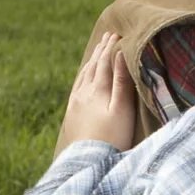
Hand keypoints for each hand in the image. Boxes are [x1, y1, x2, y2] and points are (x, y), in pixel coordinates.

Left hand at [58, 30, 139, 151]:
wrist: (88, 160)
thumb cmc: (112, 136)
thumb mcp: (122, 108)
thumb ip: (121, 81)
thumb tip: (120, 55)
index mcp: (98, 89)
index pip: (105, 62)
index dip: (111, 47)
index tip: (117, 34)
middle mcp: (84, 92)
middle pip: (93, 65)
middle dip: (101, 50)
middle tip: (107, 35)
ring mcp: (76, 102)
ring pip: (84, 75)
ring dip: (91, 60)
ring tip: (97, 51)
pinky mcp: (72, 113)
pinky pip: (77, 87)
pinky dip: (83, 75)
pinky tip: (84, 76)